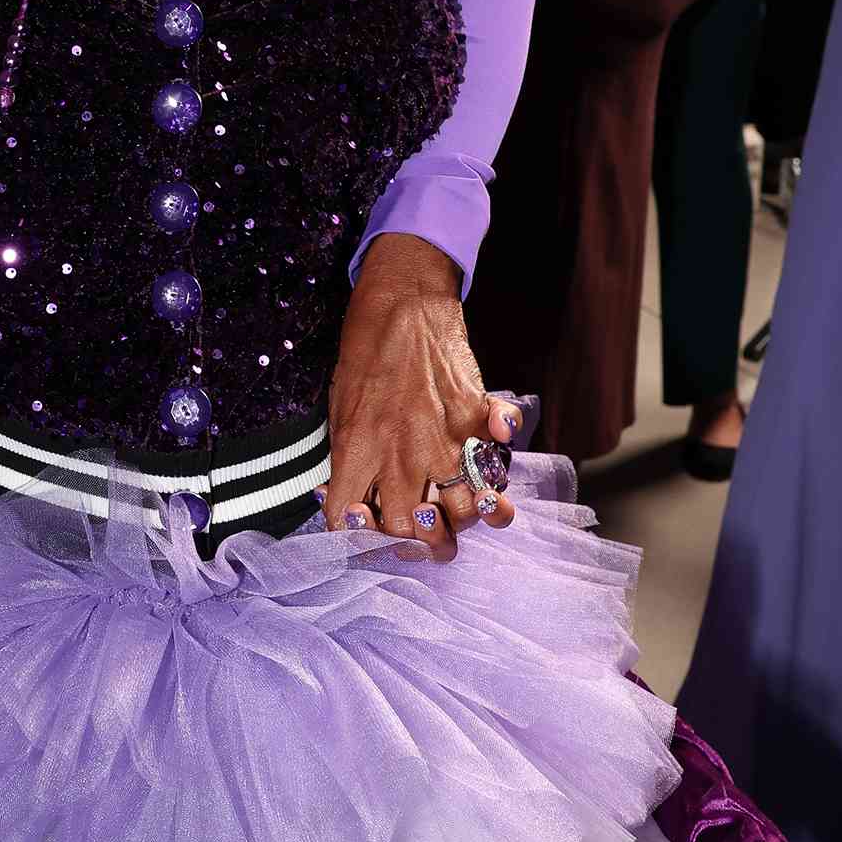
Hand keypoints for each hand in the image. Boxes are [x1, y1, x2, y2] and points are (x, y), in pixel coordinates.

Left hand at [325, 232, 519, 558]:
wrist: (401, 300)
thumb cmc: (365, 351)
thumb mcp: (338, 406)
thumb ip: (347, 457)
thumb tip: (347, 496)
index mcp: (355, 451)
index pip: (351, 523)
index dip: (361, 537)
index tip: (373, 528)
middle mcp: (400, 454)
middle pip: (416, 531)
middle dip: (424, 541)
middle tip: (429, 526)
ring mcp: (442, 438)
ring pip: (466, 510)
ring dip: (470, 515)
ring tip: (470, 505)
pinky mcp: (474, 416)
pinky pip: (499, 453)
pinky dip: (502, 460)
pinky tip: (496, 455)